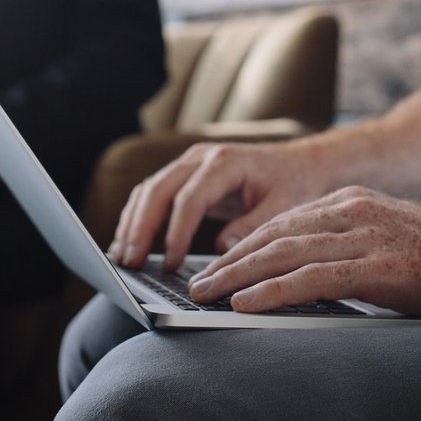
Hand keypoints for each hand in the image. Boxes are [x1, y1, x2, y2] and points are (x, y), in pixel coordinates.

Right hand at [110, 140, 337, 270]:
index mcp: (225, 162)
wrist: (297, 163)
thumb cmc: (293, 184)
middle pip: (158, 190)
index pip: (190, 197)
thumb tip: (223, 249)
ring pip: (148, 191)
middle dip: (141, 228)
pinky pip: (152, 195)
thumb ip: (253, 226)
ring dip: (133, 224)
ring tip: (122, 259)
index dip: (177, 231)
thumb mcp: (284, 207)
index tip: (172, 263)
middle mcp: (200, 157)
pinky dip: (138, 219)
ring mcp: (188, 164)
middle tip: (131, 263)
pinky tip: (129, 244)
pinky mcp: (184, 177)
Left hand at [186, 187, 420, 318]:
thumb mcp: (394, 245)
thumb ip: (355, 254)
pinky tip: (245, 304)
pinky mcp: (378, 266)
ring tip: (205, 295)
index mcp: (354, 204)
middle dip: (229, 261)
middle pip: (273, 234)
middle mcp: (352, 211)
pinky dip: (272, 291)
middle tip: (196, 284)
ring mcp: (364, 235)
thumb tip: (316, 282)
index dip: (244, 245)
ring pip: (283, 253)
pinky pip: (312, 277)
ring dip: (237, 276)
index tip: (216, 265)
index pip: (284, 223)